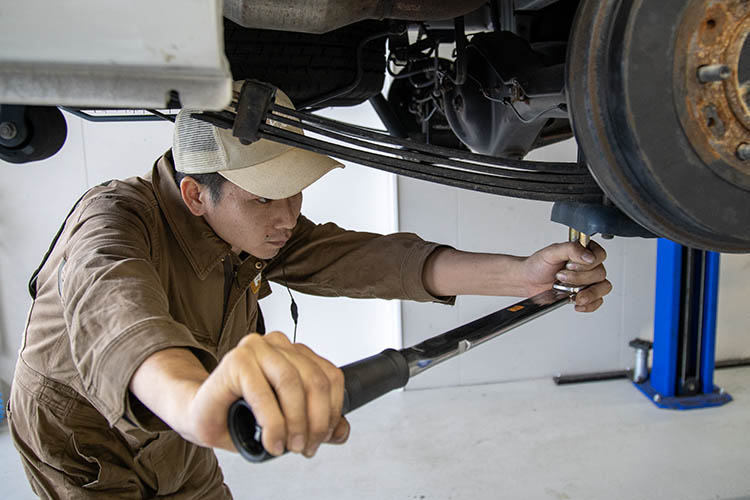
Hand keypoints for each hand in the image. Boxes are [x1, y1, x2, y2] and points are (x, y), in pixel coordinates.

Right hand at [186, 332, 348, 457]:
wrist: (200, 415)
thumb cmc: (240, 414)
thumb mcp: (287, 420)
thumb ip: (316, 422)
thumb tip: (342, 430)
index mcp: (294, 352)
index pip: (331, 376)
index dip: (332, 410)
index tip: (324, 436)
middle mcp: (278, 345)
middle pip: (315, 381)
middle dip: (316, 421)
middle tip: (305, 447)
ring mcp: (256, 348)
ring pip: (293, 384)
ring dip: (295, 422)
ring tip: (289, 446)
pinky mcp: (236, 360)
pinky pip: (264, 394)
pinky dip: (272, 424)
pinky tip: (272, 441)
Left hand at [522, 240, 611, 311]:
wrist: (528, 281)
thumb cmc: (538, 265)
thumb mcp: (551, 252)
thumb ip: (571, 249)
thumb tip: (589, 256)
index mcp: (582, 251)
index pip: (600, 256)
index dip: (587, 263)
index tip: (570, 265)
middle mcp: (588, 266)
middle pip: (600, 274)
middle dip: (580, 278)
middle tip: (561, 277)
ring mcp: (588, 281)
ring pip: (603, 288)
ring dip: (588, 293)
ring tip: (572, 295)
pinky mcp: (585, 295)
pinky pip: (598, 301)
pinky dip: (589, 304)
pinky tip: (576, 302)